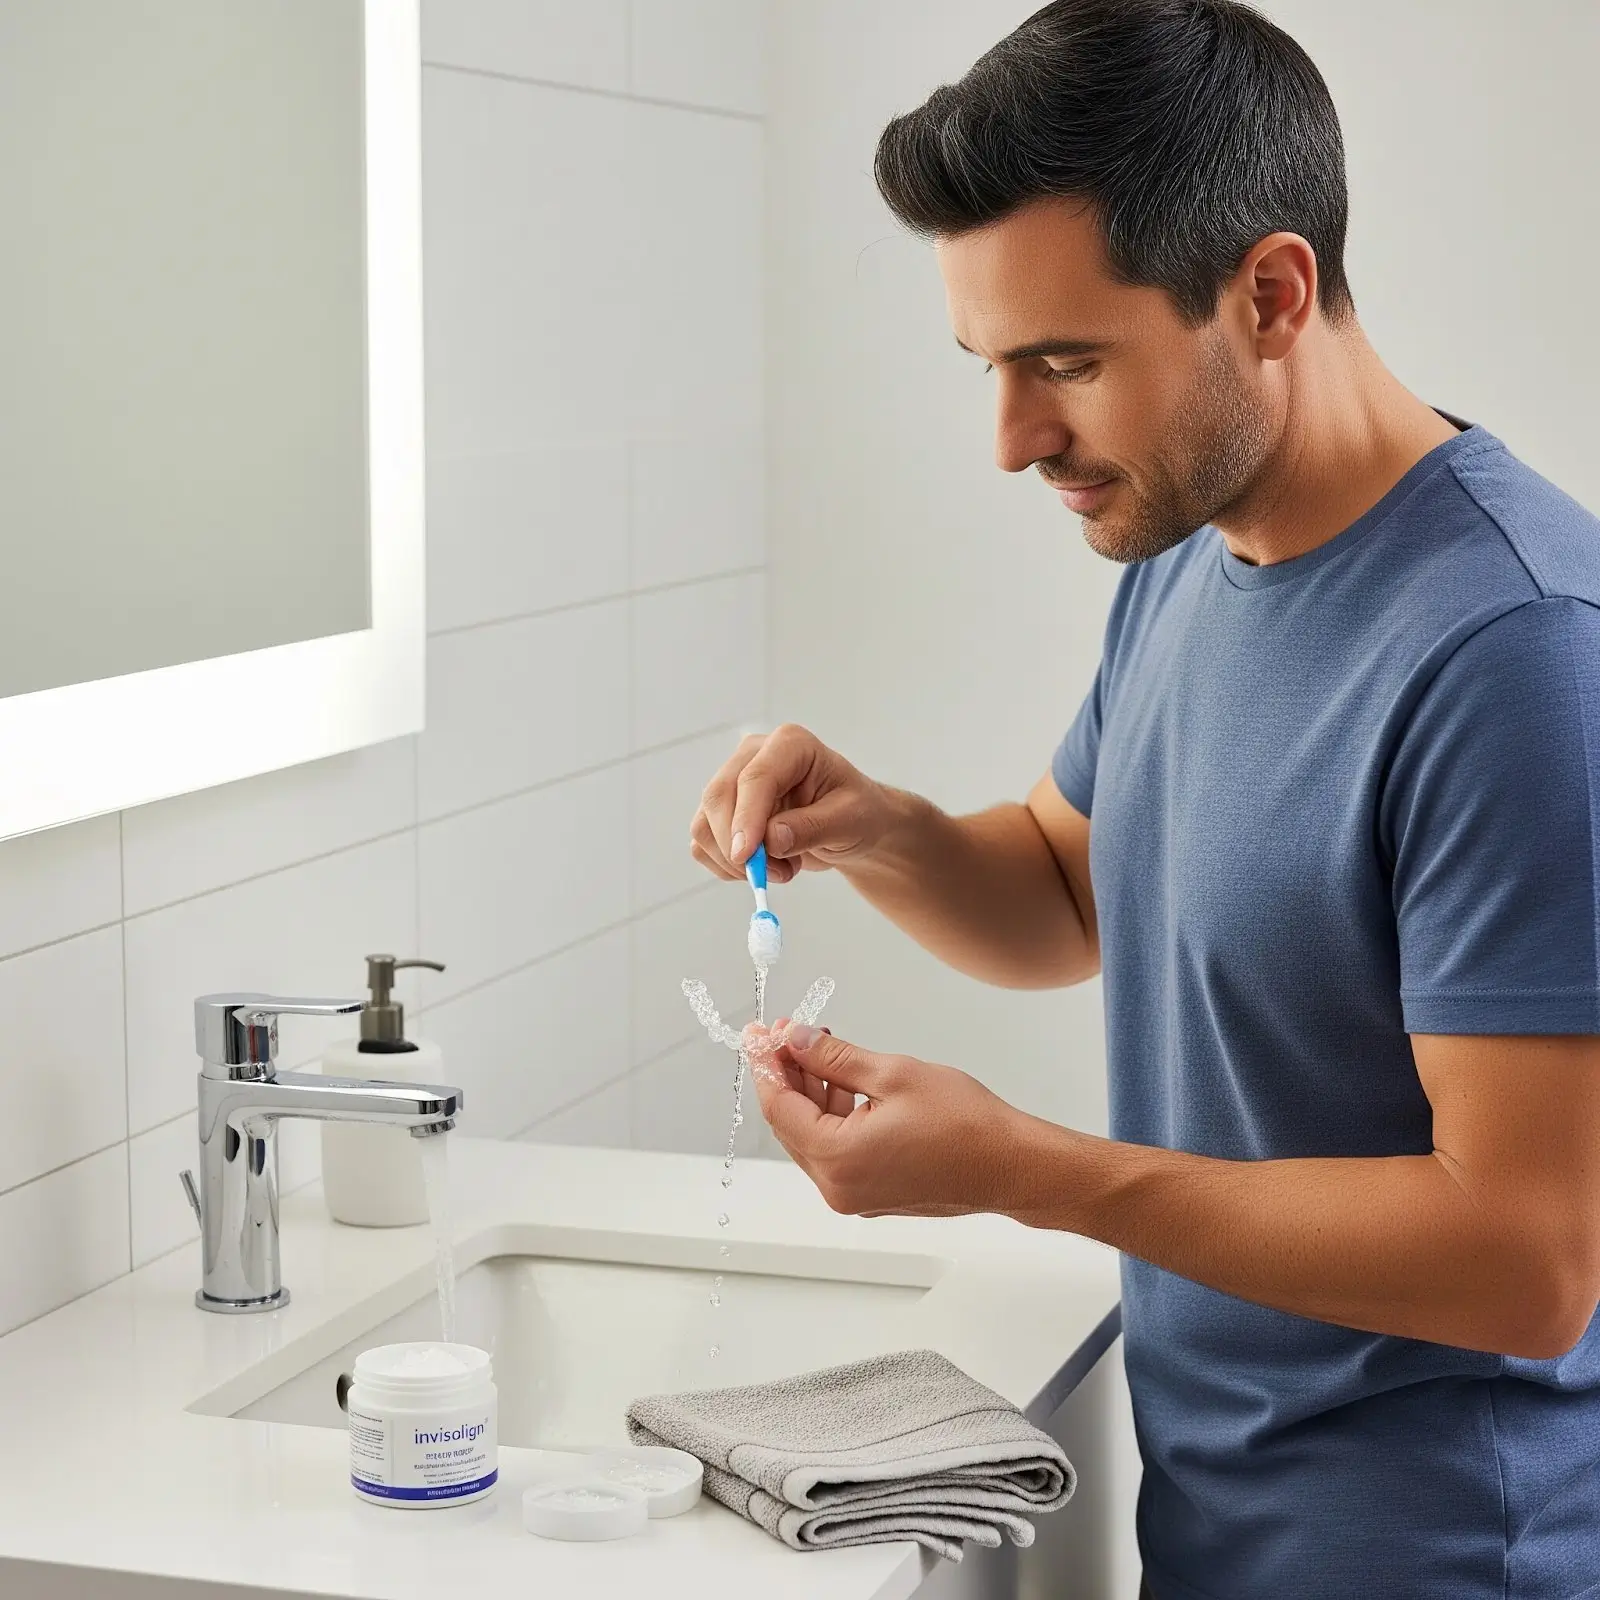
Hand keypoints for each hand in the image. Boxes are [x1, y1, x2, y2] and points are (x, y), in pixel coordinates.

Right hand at [690, 724, 897, 884]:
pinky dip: (729, 867)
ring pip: (705, 824)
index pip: (755, 778)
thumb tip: (771, 838)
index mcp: (790, 745)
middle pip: (719, 798)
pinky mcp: (722, 812)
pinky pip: (704, 844)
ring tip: (784, 868)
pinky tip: (767, 866)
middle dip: (739, 846)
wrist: (852, 827)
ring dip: (737, 862)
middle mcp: (754, 756)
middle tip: (777, 874)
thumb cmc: (857, 813)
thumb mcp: (850, 820)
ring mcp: (733, 783)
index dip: (746, 818)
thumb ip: (812, 827)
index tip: (746, 857)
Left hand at [750, 1023, 1032, 1217]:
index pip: (779, 1108)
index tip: (760, 1034)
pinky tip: (843, 1083)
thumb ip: (833, 1057)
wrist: (1011, 1164)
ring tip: (820, 1048)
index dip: (767, 1065)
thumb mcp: (892, 1074)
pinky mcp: (873, 1195)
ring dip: (811, 1094)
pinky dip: (833, 1117)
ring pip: (814, 1138)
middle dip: (787, 1076)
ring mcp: (855, 1197)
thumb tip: (794, 1040)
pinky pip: (836, 1151)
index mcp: (837, 1159)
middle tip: (787, 1034)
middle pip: (792, 1125)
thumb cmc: (964, 1123)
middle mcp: (838, 1188)